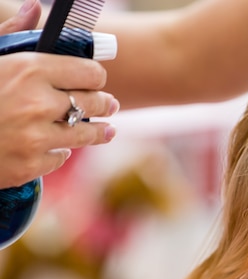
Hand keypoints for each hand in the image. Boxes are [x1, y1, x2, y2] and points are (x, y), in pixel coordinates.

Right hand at [0, 0, 119, 187]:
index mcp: (28, 69)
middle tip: (109, 105)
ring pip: (86, 134)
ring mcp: (35, 138)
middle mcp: (38, 104)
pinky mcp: (29, 166)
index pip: (90, 72)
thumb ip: (12, 33)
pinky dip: (58, 152)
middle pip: (95, 103)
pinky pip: (59, 158)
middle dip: (104, 103)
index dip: (94, 76)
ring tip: (106, 131)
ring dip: (98, 132)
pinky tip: (55, 147)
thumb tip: (35, 7)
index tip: (96, 79)